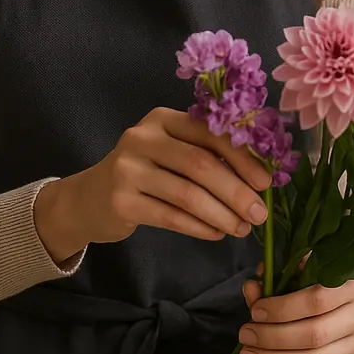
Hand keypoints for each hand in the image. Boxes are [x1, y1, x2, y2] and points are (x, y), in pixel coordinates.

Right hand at [34, 107, 269, 263]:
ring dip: (221, 214)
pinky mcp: (121, 201)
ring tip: (242, 228)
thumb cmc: (143, 174)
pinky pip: (171, 216)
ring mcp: (128, 169)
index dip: (242, 157)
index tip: (265, 182)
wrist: (88, 199)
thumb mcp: (170, 152)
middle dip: (236, 191)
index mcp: (163, 119)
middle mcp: (143, 138)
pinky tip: (216, 234)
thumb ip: (206, 155)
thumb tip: (258, 179)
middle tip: (259, 214)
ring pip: (187, 194)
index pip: (210, 132)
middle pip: (200, 164)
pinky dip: (199, 227)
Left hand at [238, 277, 353, 353]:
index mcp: (350, 283)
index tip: (254, 312)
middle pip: (315, 334)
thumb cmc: (313, 281)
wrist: (339, 298)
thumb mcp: (295, 274)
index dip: (282, 309)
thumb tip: (252, 289)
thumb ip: (274, 281)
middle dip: (273, 338)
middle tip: (245, 336)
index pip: (316, 301)